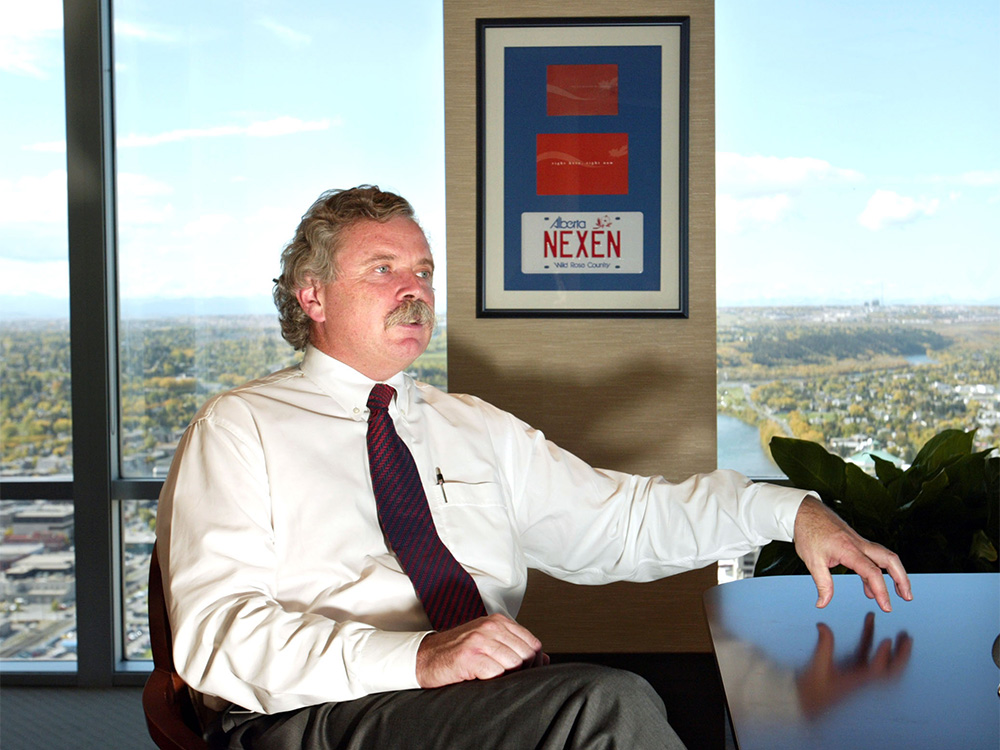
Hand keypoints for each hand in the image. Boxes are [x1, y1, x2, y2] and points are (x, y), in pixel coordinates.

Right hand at [416, 613, 548, 687]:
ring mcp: (479, 640)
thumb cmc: (457, 652)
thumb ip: (515, 647)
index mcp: (498, 621)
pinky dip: (493, 681)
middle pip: (526, 655)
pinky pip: (496, 673)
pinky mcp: (469, 657)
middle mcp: (490, 627)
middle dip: (523, 671)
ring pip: (514, 664)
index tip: (525, 672)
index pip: (533, 643)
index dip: (533, 662)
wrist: (424, 657)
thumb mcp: (489, 643)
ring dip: (508, 677)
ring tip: (494, 679)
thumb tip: (545, 659)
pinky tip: (483, 680)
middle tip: (509, 679)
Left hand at [793, 496, 912, 611]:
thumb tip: (822, 603)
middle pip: (890, 560)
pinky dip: (876, 572)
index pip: (872, 572)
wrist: (804, 511)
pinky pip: (872, 557)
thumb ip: (822, 584)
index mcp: (849, 549)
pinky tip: (869, 588)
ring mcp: (859, 542)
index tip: (887, 607)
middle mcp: (859, 544)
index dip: (882, 591)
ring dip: (894, 574)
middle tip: (907, 597)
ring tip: (898, 593)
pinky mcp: (855, 542)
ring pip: (885, 556)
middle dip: (902, 578)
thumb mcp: (812, 561)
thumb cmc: (808, 532)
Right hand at [796, 613, 911, 717]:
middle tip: (908, 638)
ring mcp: (861, 674)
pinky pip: (868, 652)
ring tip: (902, 633)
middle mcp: (864, 680)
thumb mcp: (817, 666)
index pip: (876, 673)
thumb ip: (823, 645)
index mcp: (856, 683)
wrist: (809, 702)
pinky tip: (870, 619)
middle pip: (891, 674)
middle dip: (902, 657)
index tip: (888, 639)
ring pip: (886, 664)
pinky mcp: (855, 668)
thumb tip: (821, 624)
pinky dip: (871, 637)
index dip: (884, 657)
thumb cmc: (812, 687)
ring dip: (896, 650)